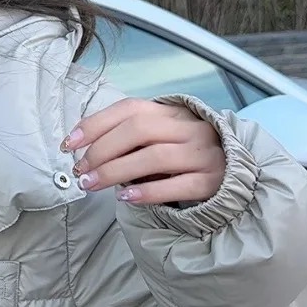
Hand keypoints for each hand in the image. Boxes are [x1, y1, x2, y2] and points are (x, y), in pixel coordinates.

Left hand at [61, 99, 225, 205]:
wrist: (236, 177)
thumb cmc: (184, 157)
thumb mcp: (160, 139)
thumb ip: (131, 138)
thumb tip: (84, 150)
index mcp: (173, 112)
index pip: (130, 109)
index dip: (96, 124)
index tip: (70, 143)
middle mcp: (190, 128)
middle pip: (139, 130)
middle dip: (102, 150)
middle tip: (81, 170)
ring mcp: (204, 154)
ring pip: (155, 157)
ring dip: (116, 171)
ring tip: (92, 184)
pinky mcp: (212, 182)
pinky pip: (177, 186)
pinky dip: (147, 191)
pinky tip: (126, 197)